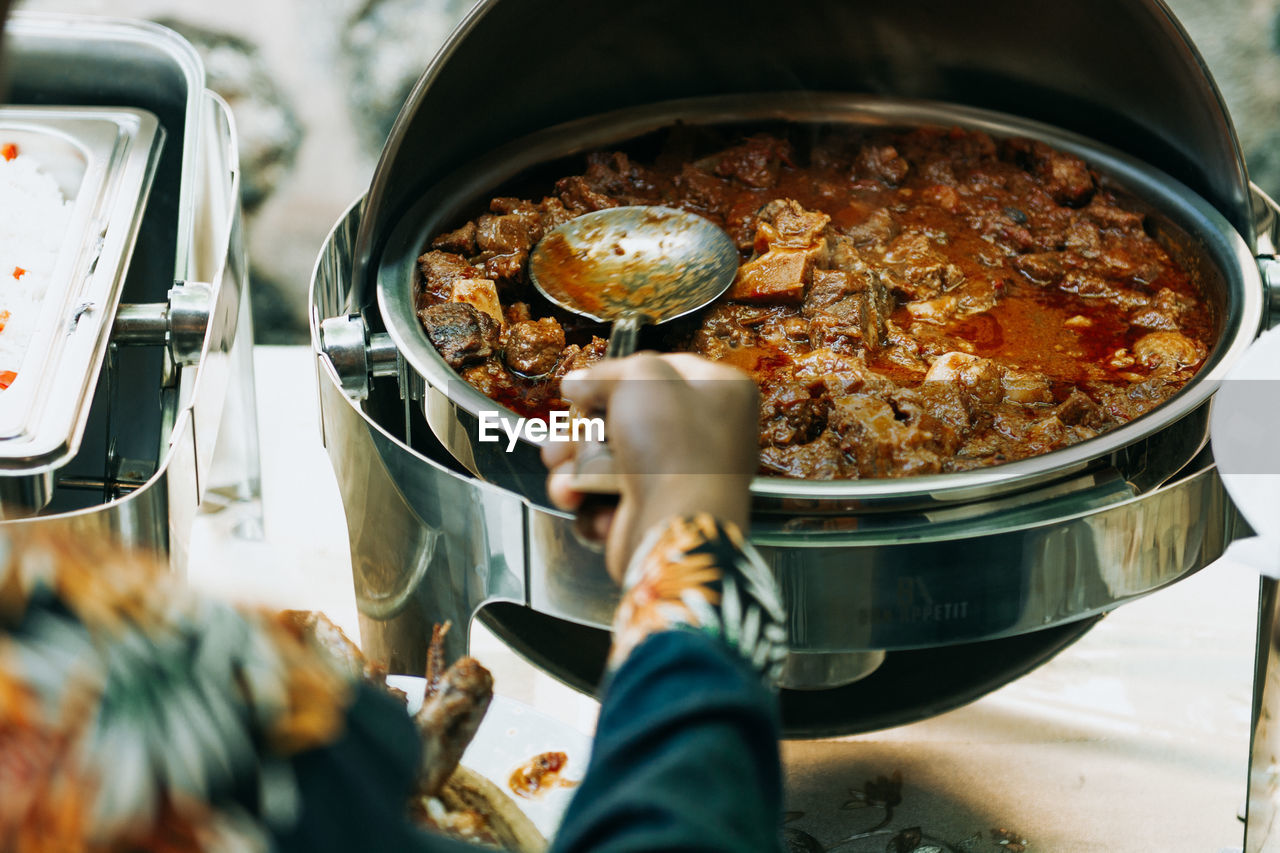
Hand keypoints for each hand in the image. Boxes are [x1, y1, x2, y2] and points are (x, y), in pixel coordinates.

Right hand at [541, 353, 759, 582]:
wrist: (676, 526)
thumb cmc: (674, 445)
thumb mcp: (643, 378)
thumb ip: (609, 371)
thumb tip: (580, 381)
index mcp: (721, 393)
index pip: (663, 371)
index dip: (619, 375)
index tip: (588, 384)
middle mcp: (707, 434)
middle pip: (629, 419)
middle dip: (585, 431)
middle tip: (563, 438)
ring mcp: (682, 475)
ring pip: (613, 461)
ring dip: (578, 469)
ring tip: (564, 478)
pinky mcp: (658, 510)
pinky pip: (614, 497)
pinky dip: (592, 502)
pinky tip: (582, 501)